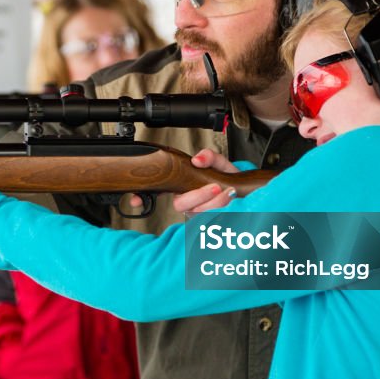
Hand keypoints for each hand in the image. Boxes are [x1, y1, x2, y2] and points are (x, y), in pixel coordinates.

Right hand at [125, 149, 240, 213]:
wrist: (243, 190)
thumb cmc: (225, 176)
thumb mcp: (217, 162)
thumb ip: (208, 156)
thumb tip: (197, 159)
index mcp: (180, 187)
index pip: (156, 192)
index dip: (143, 197)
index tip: (136, 199)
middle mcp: (186, 202)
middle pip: (179, 205)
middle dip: (197, 196)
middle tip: (214, 187)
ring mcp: (197, 213)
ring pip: (198, 213)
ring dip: (214, 202)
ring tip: (228, 191)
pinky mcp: (210, 221)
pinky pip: (212, 218)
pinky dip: (223, 207)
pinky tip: (230, 197)